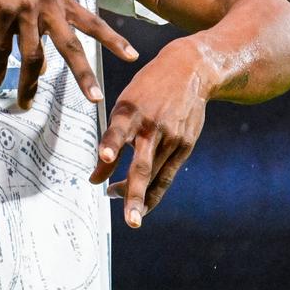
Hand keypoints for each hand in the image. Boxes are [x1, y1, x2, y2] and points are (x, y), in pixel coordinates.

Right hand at [0, 0, 136, 109]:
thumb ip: (41, 30)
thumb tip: (42, 67)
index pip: (92, 22)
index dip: (113, 40)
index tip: (133, 56)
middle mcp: (48, 6)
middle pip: (70, 46)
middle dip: (84, 75)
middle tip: (95, 99)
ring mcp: (25, 11)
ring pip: (33, 56)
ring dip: (28, 84)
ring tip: (25, 104)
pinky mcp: (2, 15)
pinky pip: (2, 49)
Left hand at [90, 38, 209, 226]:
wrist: (191, 70)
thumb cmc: (149, 89)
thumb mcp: (127, 102)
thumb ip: (113, 136)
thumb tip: (98, 172)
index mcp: (131, 109)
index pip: (118, 130)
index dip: (111, 144)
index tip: (104, 156)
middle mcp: (152, 125)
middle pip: (142, 165)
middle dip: (133, 192)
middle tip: (128, 219)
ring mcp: (172, 137)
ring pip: (154, 176)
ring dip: (139, 197)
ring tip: (129, 216)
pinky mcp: (186, 144)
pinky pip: (168, 175)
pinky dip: (155, 191)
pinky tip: (143, 204)